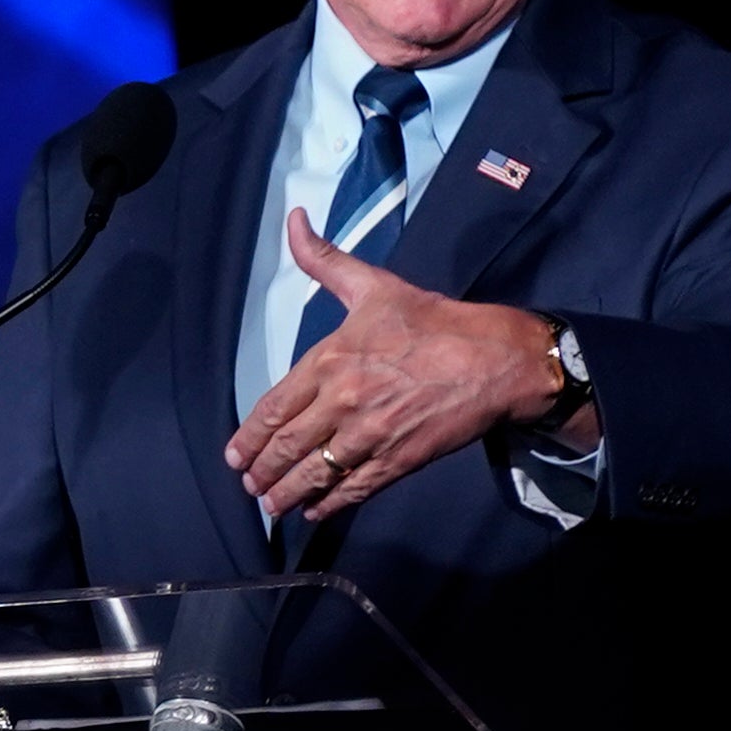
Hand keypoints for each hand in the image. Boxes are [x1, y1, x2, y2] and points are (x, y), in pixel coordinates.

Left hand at [223, 210, 573, 525]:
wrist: (494, 359)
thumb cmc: (433, 322)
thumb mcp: (373, 285)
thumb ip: (324, 260)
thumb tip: (294, 220)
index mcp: (331, 360)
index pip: (275, 408)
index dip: (250, 437)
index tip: (236, 455)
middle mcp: (344, 401)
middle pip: (288, 446)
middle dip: (262, 471)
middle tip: (250, 485)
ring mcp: (370, 435)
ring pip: (314, 473)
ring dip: (286, 493)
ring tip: (270, 504)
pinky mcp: (397, 460)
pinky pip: (352, 488)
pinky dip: (327, 504)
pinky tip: (312, 510)